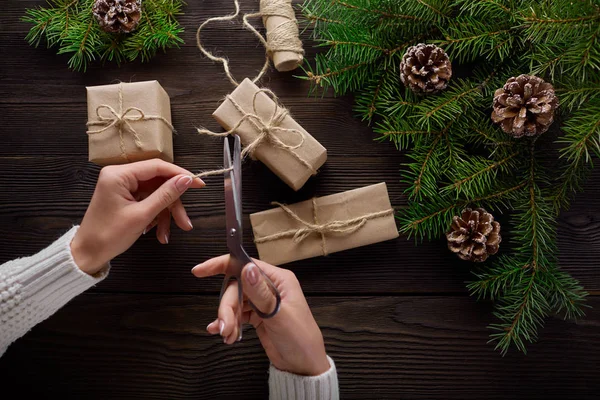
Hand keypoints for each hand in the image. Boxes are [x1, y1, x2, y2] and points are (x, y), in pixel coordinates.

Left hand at [71, 159, 204, 274]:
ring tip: (167, 235)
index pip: (157, 166)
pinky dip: (156, 217)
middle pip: (159, 182)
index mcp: (119, 174)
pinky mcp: (125, 197)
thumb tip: (186, 180)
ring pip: (156, 194)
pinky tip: (157, 233)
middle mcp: (120, 176)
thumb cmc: (108, 236)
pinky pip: (148, 202)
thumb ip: (166, 195)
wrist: (87, 254)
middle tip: (185, 222)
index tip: (199, 184)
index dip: (180, 175)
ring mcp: (123, 187)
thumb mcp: (142, 215)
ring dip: (165, 215)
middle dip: (173, 204)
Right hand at [192, 256, 329, 375]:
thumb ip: (261, 293)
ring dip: (227, 318)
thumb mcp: (279, 315)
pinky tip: (225, 334)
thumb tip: (246, 268)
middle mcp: (270, 287)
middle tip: (224, 327)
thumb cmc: (300, 339)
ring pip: (235, 302)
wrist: (303, 366)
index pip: (246, 264)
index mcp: (279, 280)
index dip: (221, 265)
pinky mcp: (258, 316)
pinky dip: (230, 323)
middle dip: (227, 307)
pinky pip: (237, 314)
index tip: (200, 271)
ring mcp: (263, 302)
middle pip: (236, 288)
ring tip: (227, 335)